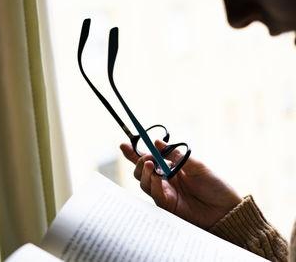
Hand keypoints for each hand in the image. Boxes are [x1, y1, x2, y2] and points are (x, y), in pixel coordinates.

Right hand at [120, 140, 241, 229]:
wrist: (226, 209)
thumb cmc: (215, 185)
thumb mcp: (196, 164)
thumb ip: (175, 155)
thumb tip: (157, 141)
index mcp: (171, 168)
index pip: (149, 159)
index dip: (134, 153)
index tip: (123, 144)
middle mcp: (165, 180)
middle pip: (141, 171)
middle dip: (139, 162)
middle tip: (147, 158)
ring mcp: (165, 193)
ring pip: (144, 183)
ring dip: (144, 172)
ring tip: (151, 165)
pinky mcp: (168, 206)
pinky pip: (155, 195)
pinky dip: (154, 185)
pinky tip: (159, 179)